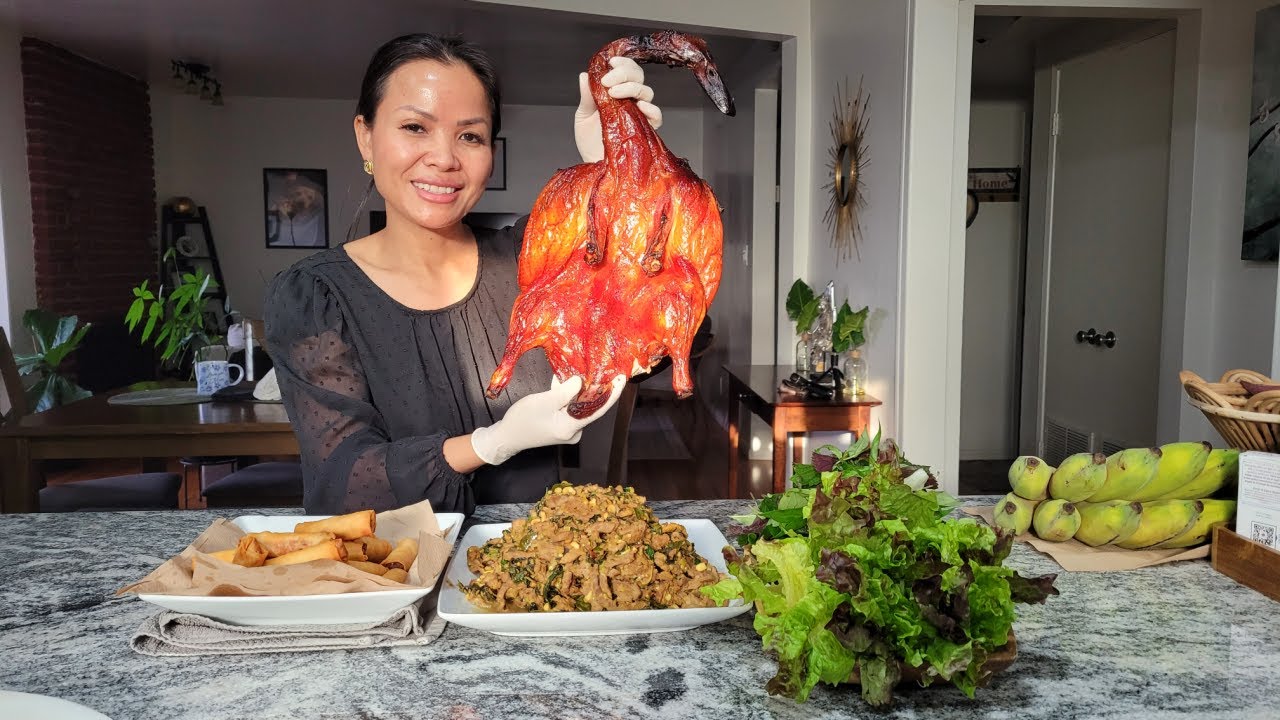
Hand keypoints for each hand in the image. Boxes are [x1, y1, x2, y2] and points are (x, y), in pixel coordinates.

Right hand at [470, 375, 625, 464]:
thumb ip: (564, 392)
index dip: (612, 393)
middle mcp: (574, 430)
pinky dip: (568, 394)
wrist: (506, 436)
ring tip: (583, 368)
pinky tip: (564, 379)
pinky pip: (570, 406)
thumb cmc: (522, 420)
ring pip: (579, 405)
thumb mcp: (543, 401)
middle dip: (595, 386)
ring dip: (579, 388)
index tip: (622, 378)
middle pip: (590, 406)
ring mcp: (568, 428)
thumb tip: (581, 381)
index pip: (599, 409)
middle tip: (602, 366)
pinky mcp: (561, 424)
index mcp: (571, 427)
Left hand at [574, 56, 663, 162]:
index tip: (610, 63)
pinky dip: (651, 108)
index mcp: (617, 93)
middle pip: (638, 77)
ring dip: (631, 88)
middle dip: (624, 73)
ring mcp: (639, 114)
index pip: (627, 71)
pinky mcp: (646, 130)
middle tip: (607, 81)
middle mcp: (631, 101)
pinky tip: (639, 107)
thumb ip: (586, 96)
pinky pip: (656, 115)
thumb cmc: (590, 142)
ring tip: (613, 94)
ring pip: (646, 92)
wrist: (594, 164)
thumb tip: (584, 75)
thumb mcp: (583, 116)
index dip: (622, 64)